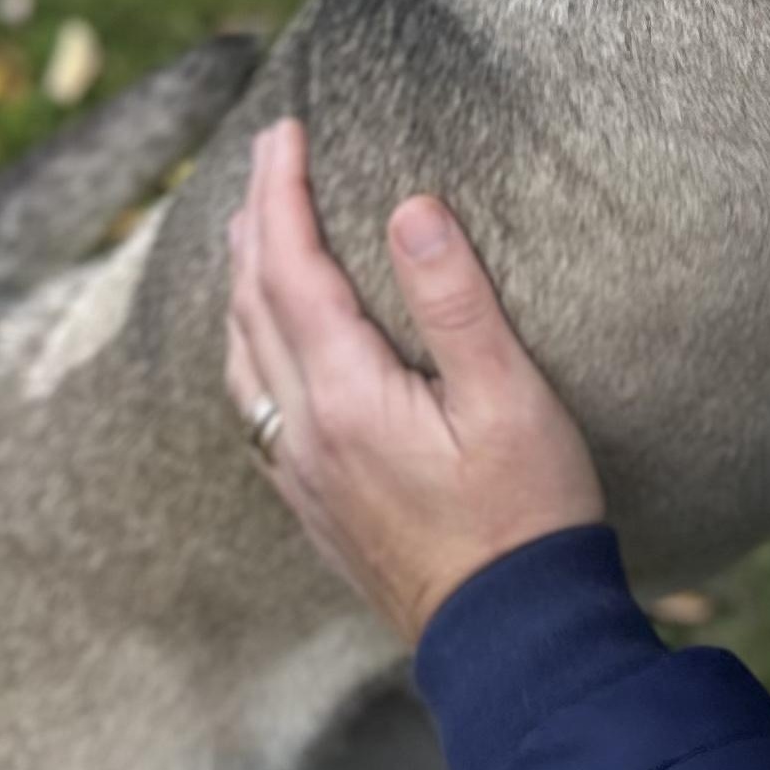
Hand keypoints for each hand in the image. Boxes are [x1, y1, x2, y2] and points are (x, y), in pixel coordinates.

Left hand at [225, 118, 605, 644]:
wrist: (512, 639)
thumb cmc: (529, 512)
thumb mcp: (510, 397)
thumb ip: (455, 300)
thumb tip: (409, 208)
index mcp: (347, 396)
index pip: (290, 269)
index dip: (282, 193)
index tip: (284, 130)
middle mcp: (304, 434)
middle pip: (251, 303)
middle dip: (254, 219)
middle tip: (268, 153)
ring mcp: (302, 475)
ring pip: (241, 356)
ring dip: (240, 280)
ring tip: (251, 227)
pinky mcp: (314, 504)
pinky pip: (254, 402)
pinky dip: (248, 341)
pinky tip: (267, 340)